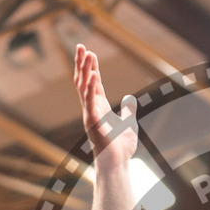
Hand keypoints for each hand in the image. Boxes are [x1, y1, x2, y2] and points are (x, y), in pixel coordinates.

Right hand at [74, 44, 137, 168]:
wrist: (117, 164)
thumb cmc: (121, 148)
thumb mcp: (129, 124)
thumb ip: (128, 110)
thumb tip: (129, 98)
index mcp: (99, 107)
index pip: (93, 82)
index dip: (91, 67)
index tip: (89, 51)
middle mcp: (91, 108)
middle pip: (84, 80)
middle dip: (82, 63)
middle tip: (80, 45)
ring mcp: (90, 113)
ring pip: (84, 87)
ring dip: (85, 69)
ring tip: (86, 52)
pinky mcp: (92, 121)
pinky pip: (89, 100)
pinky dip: (90, 87)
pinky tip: (91, 74)